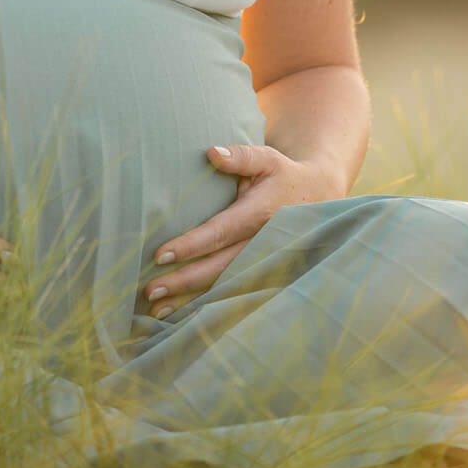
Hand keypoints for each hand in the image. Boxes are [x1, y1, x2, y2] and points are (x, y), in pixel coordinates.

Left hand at [145, 144, 346, 314]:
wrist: (317, 199)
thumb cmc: (283, 175)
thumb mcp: (267, 159)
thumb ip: (241, 156)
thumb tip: (212, 152)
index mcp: (260, 214)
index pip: (220, 233)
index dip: (191, 245)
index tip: (160, 255)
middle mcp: (262, 244)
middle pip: (218, 268)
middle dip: (183, 281)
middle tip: (149, 291)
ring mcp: (263, 263)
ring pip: (223, 287)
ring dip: (189, 301)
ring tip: (155, 311)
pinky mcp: (262, 274)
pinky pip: (231, 293)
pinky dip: (205, 306)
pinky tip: (179, 316)